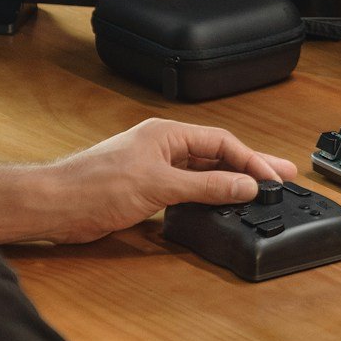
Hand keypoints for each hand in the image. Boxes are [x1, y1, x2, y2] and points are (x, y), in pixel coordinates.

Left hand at [36, 118, 296, 244]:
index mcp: (167, 134)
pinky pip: (188, 190)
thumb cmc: (95, 184)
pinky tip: (221, 206)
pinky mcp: (145, 192)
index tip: (274, 177)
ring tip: (260, 191)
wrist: (57, 205)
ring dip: (231, 182)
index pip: (221, 141)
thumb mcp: (160, 185)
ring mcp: (154, 169)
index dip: (251, 159)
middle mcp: (163, 148)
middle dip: (250, 166)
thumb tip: (244, 185)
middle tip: (282, 176)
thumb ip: (206, 185)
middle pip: (216, 155)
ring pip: (203, 173)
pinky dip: (209, 197)